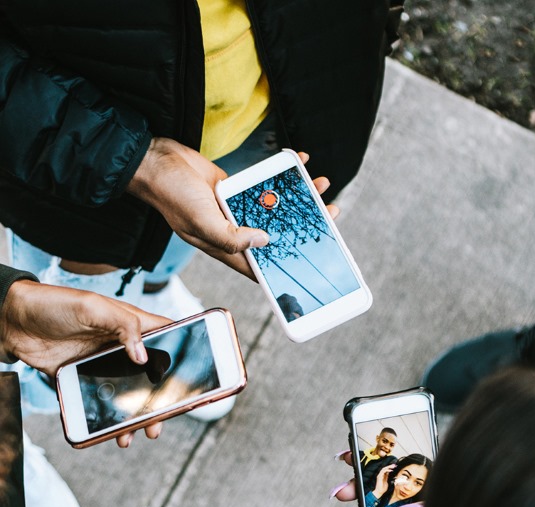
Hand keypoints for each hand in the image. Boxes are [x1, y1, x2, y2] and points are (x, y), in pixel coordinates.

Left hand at [0, 279, 170, 447]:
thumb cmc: (55, 304)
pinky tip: (108, 431)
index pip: (168, 335)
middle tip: (160, 420)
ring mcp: (103, 363)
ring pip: (128, 393)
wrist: (12, 321)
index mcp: (131, 325)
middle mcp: (122, 346)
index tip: (193, 374)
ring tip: (134, 434)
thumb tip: (145, 356)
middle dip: (160, 400)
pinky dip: (106, 418)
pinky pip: (100, 400)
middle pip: (152, 374)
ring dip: (134, 415)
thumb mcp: (94, 308)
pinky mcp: (82, 377)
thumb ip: (125, 326)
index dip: (184, 351)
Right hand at [128, 141, 338, 278]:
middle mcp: (233, 231)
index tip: (312, 261)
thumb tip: (264, 241)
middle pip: (275, 235)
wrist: (156, 160)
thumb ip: (231, 237)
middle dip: (303, 226)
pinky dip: (281, 175)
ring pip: (274, 209)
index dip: (284, 267)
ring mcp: (235, 210)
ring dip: (298, 198)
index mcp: (225, 247)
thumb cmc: (172, 195)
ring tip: (321, 186)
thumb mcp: (201, 222)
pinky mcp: (236, 189)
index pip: (260, 266)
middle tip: (328, 213)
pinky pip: (265, 186)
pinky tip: (299, 163)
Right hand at [372, 462, 395, 497]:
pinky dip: (387, 470)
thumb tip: (390, 475)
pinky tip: (391, 470)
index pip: (386, 470)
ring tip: (393, 466)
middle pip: (385, 468)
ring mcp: (379, 475)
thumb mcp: (387, 482)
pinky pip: (383, 472)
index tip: (395, 467)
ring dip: (389, 467)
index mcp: (383, 476)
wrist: (379, 492)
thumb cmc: (383, 488)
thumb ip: (388, 478)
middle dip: (390, 466)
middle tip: (394, 465)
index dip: (390, 468)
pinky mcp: (379, 477)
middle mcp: (381, 475)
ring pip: (384, 469)